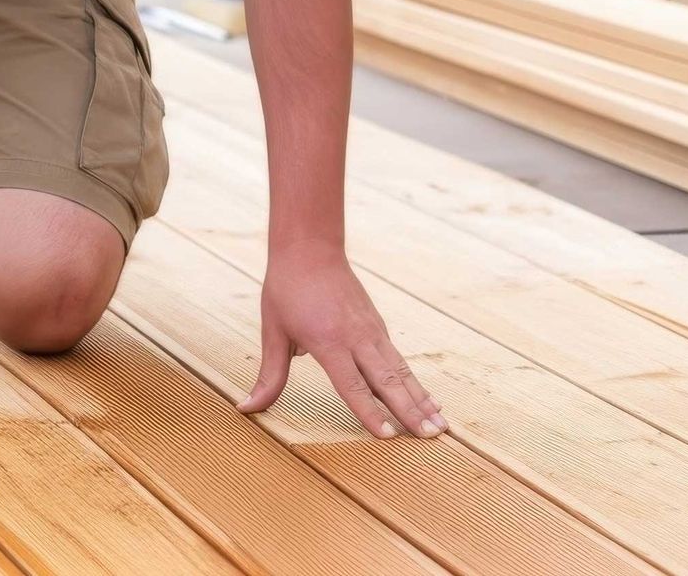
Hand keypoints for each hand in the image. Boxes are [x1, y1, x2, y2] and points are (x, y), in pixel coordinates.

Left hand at [238, 252, 446, 438]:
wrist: (309, 249)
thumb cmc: (286, 291)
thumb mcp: (272, 333)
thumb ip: (269, 377)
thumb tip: (247, 408)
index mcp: (329, 342)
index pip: (352, 386)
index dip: (370, 413)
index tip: (388, 436)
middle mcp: (356, 338)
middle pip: (387, 382)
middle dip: (411, 412)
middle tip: (432, 437)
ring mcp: (371, 330)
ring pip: (401, 371)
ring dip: (421, 399)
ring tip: (440, 425)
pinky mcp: (377, 325)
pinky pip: (398, 359)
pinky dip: (414, 382)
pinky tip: (428, 399)